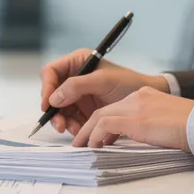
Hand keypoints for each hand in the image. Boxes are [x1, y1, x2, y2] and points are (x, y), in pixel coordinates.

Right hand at [39, 49, 169, 135]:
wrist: (147, 101)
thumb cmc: (128, 83)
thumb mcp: (103, 81)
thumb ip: (77, 86)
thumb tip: (53, 98)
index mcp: (77, 62)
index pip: (51, 72)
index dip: (46, 87)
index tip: (48, 104)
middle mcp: (74, 78)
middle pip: (52, 93)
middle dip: (54, 110)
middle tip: (60, 124)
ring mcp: (78, 95)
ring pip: (59, 109)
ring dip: (63, 121)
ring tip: (73, 130)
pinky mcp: (83, 110)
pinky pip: (70, 119)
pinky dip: (72, 126)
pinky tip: (79, 132)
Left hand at [71, 87, 193, 150]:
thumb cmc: (191, 127)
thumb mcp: (165, 122)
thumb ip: (147, 125)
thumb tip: (135, 139)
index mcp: (145, 96)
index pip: (115, 107)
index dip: (101, 123)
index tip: (97, 137)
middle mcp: (138, 97)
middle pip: (103, 110)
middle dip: (89, 127)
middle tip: (81, 142)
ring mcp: (136, 107)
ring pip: (100, 116)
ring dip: (88, 133)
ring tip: (82, 147)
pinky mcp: (136, 120)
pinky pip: (106, 125)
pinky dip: (96, 136)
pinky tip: (95, 146)